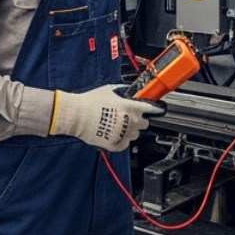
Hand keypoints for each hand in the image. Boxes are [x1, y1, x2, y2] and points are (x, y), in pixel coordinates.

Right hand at [50, 85, 165, 151]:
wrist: (77, 115)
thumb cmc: (90, 102)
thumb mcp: (110, 90)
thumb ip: (123, 92)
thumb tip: (130, 91)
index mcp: (131, 107)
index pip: (152, 109)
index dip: (155, 109)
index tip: (157, 110)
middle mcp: (131, 121)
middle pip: (145, 123)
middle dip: (139, 120)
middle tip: (128, 117)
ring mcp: (124, 134)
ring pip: (135, 135)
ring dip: (130, 130)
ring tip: (117, 125)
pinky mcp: (116, 144)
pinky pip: (125, 143)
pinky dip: (121, 139)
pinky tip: (112, 132)